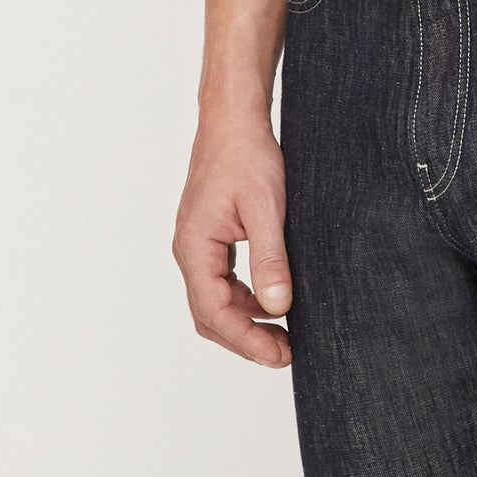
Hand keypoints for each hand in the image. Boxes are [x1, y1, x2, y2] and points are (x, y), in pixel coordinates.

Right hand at [173, 107, 293, 367]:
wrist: (234, 121)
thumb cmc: (246, 156)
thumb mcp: (267, 208)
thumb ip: (270, 259)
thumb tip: (277, 307)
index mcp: (195, 247)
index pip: (214, 312)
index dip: (247, 340)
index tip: (280, 355)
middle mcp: (190, 251)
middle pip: (209, 316)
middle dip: (246, 339)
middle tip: (286, 354)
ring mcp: (198, 247)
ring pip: (215, 302)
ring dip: (246, 323)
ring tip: (283, 336)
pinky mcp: (211, 241)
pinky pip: (223, 284)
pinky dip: (246, 301)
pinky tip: (274, 303)